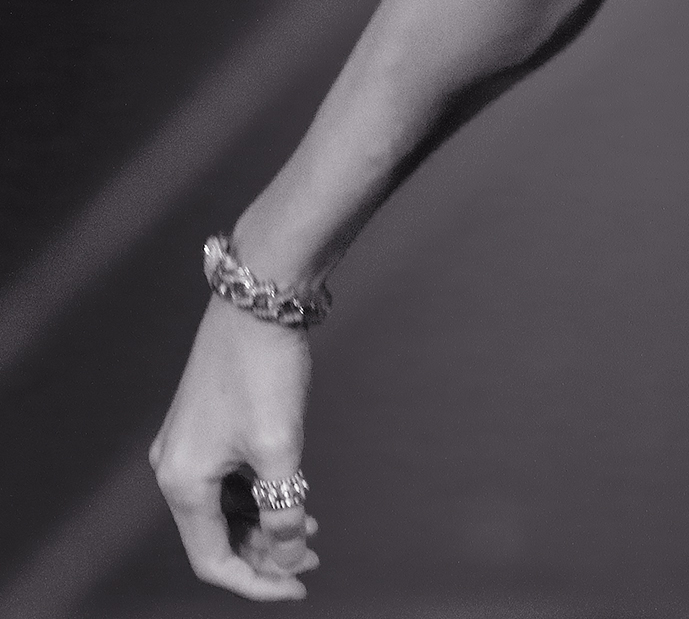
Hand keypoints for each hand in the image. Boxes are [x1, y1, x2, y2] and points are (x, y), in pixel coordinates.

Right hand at [151, 296, 318, 598]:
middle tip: (314, 559)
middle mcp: (175, 467)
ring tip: (311, 531)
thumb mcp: (280, 448)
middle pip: (216, 537)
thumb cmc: (264, 371)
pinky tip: (294, 494)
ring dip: (265, 525)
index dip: (256, 582)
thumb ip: (284, 509)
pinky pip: (229, 480)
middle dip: (265, 554)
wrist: (259, 303)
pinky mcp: (208, 427)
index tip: (301, 585)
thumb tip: (291, 555)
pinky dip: (260, 495)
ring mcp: (189, 446)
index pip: (211, 559)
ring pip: (225, 509)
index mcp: (182, 482)